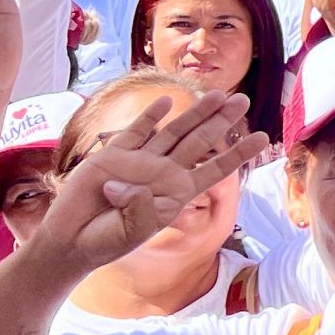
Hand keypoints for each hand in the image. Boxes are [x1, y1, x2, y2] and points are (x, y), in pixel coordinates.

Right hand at [35, 92, 265, 273]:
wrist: (71, 240)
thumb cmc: (107, 240)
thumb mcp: (134, 230)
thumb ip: (141, 208)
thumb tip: (129, 184)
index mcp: (178, 192)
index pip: (216, 169)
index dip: (238, 153)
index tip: (264, 137)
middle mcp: (164, 173)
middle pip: (200, 141)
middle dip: (222, 120)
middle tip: (244, 100)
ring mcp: (140, 160)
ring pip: (174, 131)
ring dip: (195, 112)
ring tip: (218, 94)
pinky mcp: (113, 154)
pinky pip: (136, 131)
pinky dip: (151, 116)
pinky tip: (167, 102)